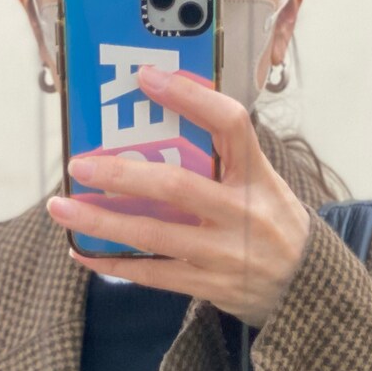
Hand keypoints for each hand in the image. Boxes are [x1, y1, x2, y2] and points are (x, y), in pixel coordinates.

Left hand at [45, 64, 311, 327]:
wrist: (309, 292)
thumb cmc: (276, 229)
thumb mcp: (265, 186)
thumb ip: (224, 161)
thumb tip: (162, 127)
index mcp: (258, 177)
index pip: (229, 124)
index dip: (189, 97)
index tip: (147, 78)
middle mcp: (242, 214)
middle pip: (175, 186)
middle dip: (120, 173)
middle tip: (78, 164)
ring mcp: (224, 255)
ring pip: (154, 236)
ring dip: (102, 222)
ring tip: (62, 208)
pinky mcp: (209, 287)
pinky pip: (154, 275)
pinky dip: (115, 264)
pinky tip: (84, 253)